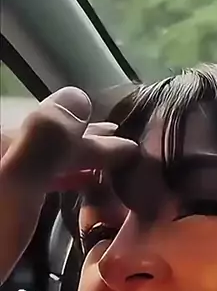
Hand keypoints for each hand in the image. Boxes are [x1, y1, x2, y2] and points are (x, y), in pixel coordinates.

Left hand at [0, 86, 138, 284]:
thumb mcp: (12, 189)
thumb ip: (43, 141)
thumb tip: (77, 98)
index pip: (46, 126)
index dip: (90, 138)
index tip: (129, 148)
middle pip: (34, 141)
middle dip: (78, 147)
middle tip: (121, 154)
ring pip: (24, 163)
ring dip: (63, 165)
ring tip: (97, 172)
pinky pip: (15, 185)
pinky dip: (40, 184)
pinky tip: (52, 192)